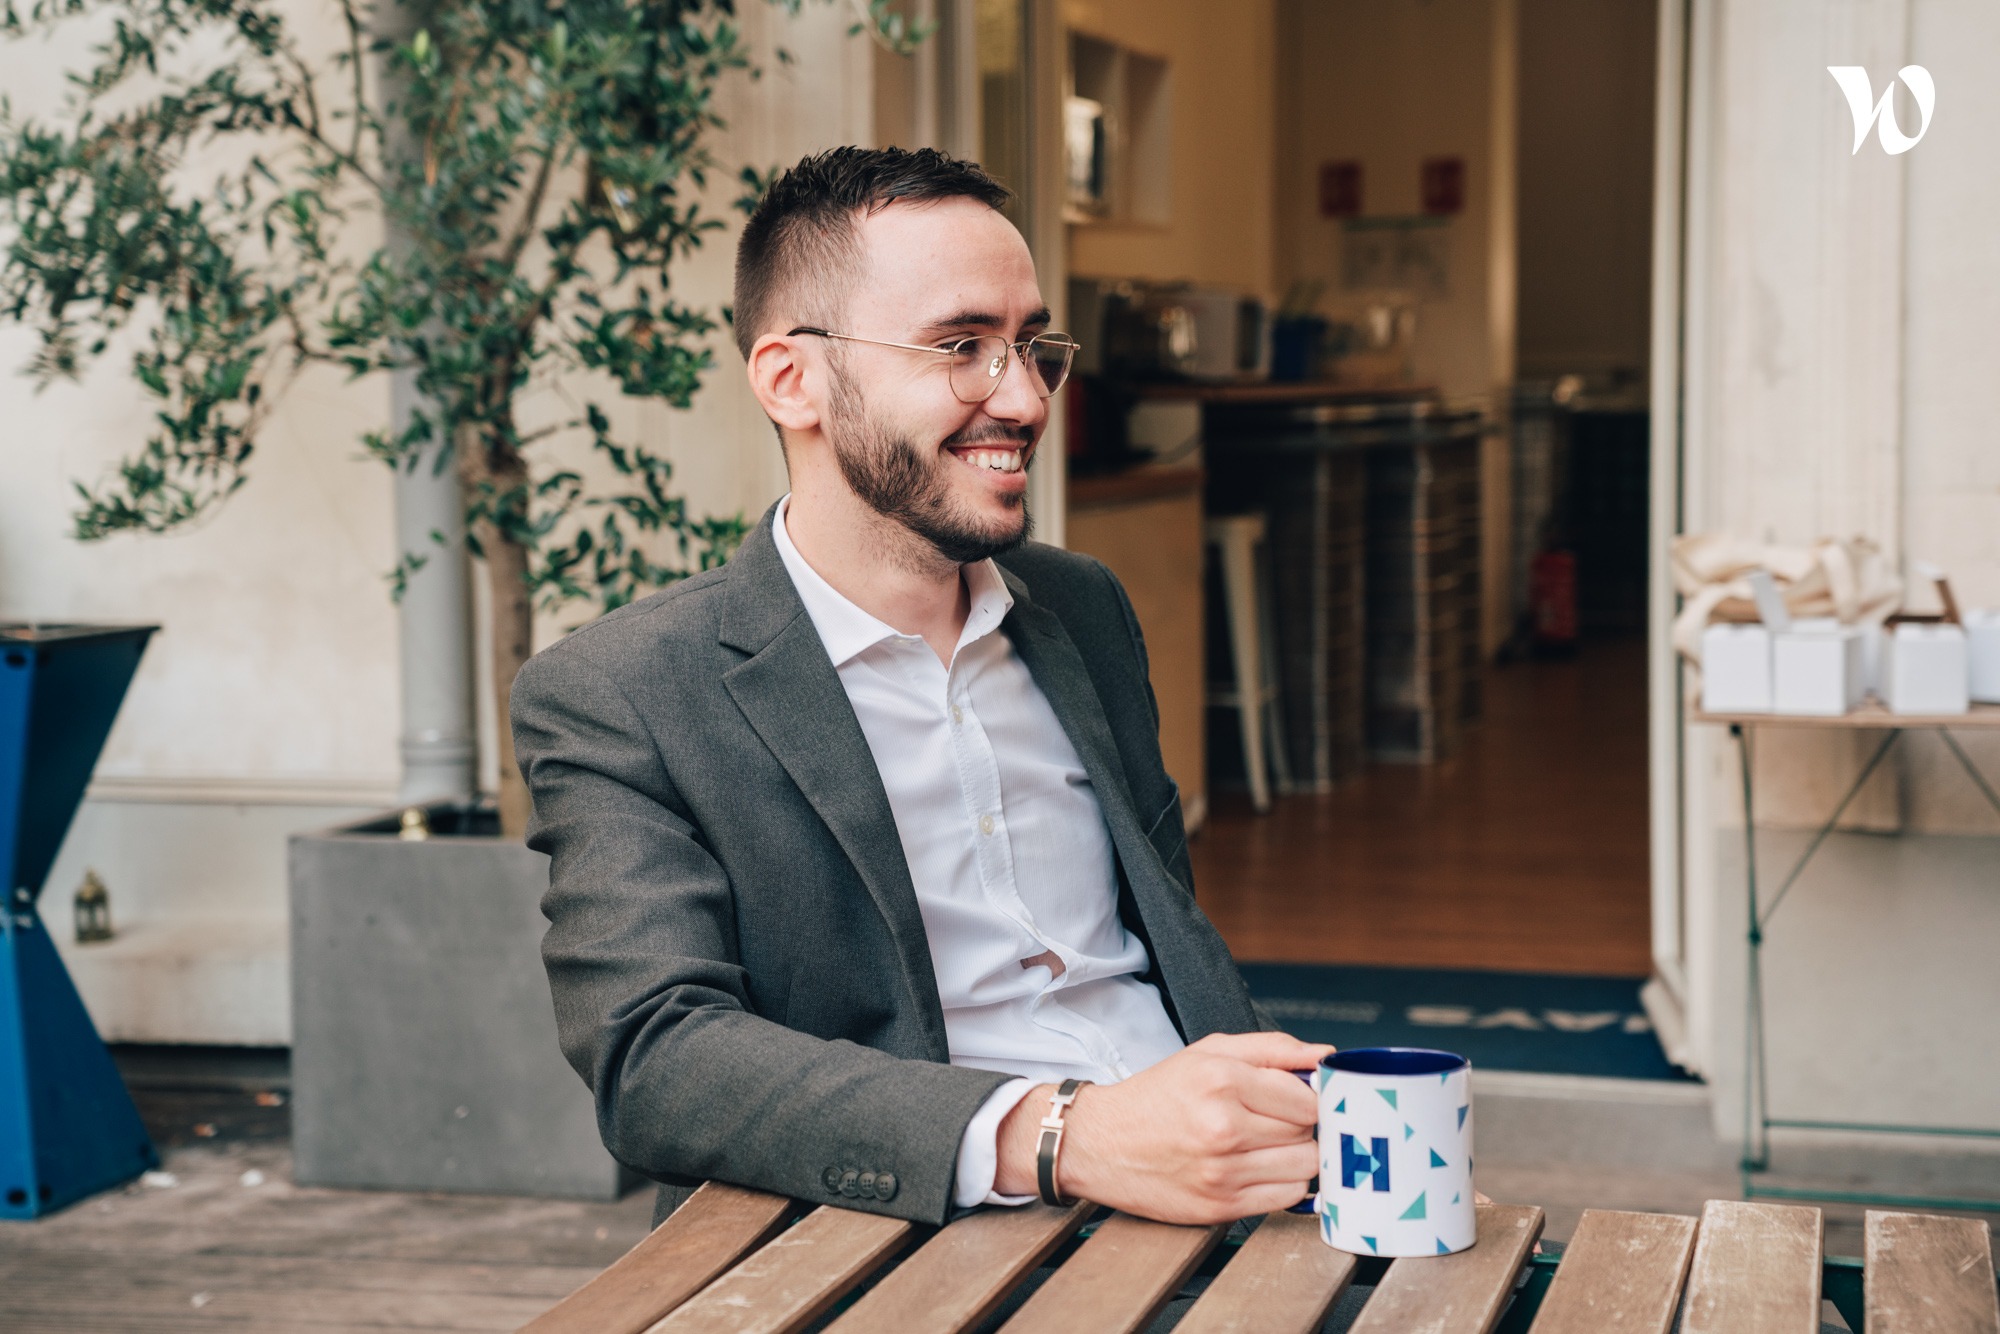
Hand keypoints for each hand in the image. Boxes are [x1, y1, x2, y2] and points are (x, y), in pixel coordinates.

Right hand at [996, 1033, 1333, 1224]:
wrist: (1101, 1143)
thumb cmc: (1158, 1095)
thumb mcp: (1208, 1052)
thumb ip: (1273, 1049)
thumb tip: (1326, 1056)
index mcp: (1221, 1079)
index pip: (1306, 1098)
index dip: (1308, 1098)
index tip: (1295, 1099)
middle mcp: (1223, 1125)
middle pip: (1308, 1132)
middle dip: (1300, 1126)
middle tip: (1275, 1121)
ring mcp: (1222, 1171)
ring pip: (1304, 1167)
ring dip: (1295, 1156)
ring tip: (1267, 1145)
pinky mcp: (1220, 1206)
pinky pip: (1286, 1199)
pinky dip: (1282, 1184)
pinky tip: (1259, 1169)